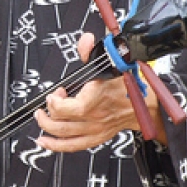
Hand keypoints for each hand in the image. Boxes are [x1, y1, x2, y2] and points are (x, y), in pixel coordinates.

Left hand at [34, 32, 166, 150]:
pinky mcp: (97, 137)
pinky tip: (44, 141)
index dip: (54, 100)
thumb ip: (93, 52)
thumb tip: (85, 40)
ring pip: (63, 135)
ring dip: (47, 128)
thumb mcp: (112, 62)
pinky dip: (56, 145)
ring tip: (41, 118)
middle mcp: (94, 116)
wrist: (146, 105)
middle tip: (46, 103)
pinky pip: (73, 145)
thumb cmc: (130, 85)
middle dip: (47, 112)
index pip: (66, 108)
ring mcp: (95, 129)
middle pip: (60, 122)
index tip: (56, 91)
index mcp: (96, 98)